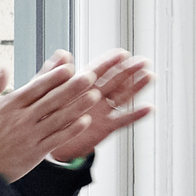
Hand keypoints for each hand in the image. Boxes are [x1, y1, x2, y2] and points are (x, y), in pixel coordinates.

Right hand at [0, 50, 101, 180]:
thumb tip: (2, 69)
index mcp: (9, 105)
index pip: (36, 86)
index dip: (54, 76)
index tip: (68, 67)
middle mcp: (23, 118)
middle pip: (53, 99)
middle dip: (73, 86)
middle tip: (90, 76)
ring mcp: (31, 135)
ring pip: (60, 117)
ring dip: (79, 105)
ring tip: (94, 95)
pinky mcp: (36, 152)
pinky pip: (58, 138)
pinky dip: (72, 130)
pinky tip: (85, 121)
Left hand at [41, 49, 156, 159]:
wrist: (47, 141)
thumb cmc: (46, 115)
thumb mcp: (46, 91)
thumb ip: (54, 73)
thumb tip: (62, 54)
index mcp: (81, 86)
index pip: (98, 70)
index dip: (110, 61)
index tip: (122, 53)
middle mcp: (95, 96)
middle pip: (115, 80)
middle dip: (129, 70)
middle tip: (143, 61)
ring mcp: (102, 111)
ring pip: (123, 96)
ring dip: (137, 87)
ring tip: (150, 77)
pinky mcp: (106, 127)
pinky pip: (123, 120)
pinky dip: (136, 114)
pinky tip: (148, 108)